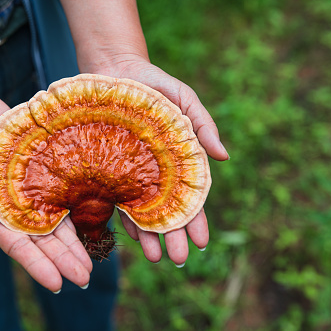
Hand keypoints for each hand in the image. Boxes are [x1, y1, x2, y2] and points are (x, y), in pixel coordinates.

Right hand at [0, 93, 91, 292]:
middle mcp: (16, 208)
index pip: (18, 246)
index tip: (58, 284)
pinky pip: (65, 192)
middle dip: (64, 260)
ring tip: (93, 262)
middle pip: (44, 240)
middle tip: (85, 278)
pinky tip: (95, 222)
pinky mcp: (45, 172)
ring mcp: (32, 191)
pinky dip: (79, 209)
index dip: (38, 266)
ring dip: (75, 242)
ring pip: (58, 221)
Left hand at [92, 58, 229, 265]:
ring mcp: (130, 173)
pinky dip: (122, 217)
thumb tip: (224, 157)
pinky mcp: (107, 169)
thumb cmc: (154, 84)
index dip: (196, 220)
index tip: (201, 242)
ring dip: (149, 236)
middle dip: (173, 236)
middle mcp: (155, 173)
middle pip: (166, 211)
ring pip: (141, 211)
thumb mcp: (185, 99)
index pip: (190, 197)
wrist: (114, 71)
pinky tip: (129, 236)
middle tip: (177, 259)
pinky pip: (114, 197)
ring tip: (154, 257)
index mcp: (178, 161)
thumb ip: (203, 126)